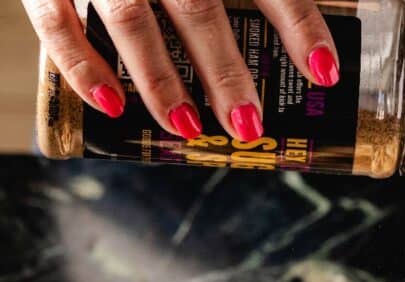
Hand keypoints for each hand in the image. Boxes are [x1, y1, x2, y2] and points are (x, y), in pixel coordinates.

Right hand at [23, 0, 342, 140]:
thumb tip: (311, 42)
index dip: (300, 24)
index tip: (326, 73)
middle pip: (198, 8)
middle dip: (226, 72)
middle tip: (249, 124)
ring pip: (132, 20)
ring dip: (161, 81)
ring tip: (190, 127)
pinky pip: (58, 22)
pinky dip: (82, 66)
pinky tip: (113, 105)